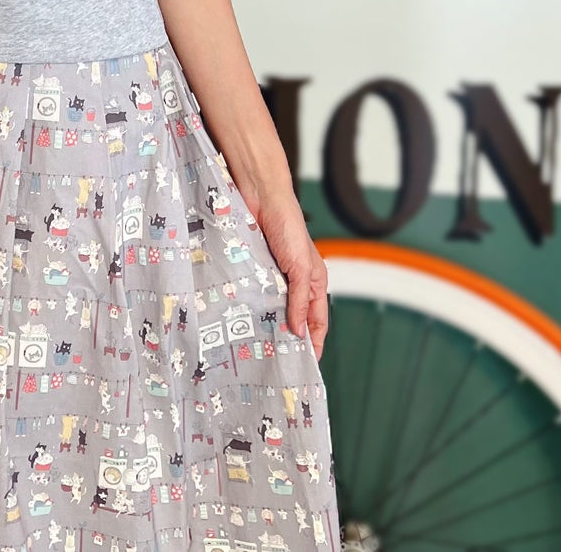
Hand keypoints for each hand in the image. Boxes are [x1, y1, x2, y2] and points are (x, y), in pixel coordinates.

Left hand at [245, 181, 329, 359]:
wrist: (260, 196)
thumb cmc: (288, 225)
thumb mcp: (301, 266)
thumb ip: (300, 299)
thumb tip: (299, 331)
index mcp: (314, 281)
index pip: (317, 320)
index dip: (314, 342)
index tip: (306, 364)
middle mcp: (295, 280)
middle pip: (294, 316)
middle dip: (288, 336)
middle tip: (278, 360)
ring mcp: (273, 274)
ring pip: (272, 306)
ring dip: (267, 322)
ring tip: (258, 345)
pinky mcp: (254, 267)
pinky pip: (254, 291)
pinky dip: (251, 305)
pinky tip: (244, 319)